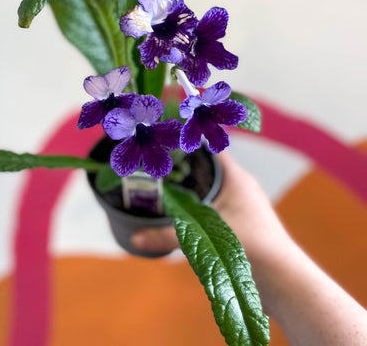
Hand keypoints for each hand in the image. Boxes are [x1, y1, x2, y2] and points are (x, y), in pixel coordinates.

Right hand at [131, 151, 289, 259]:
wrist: (283, 279)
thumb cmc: (251, 246)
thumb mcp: (204, 237)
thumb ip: (167, 236)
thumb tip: (135, 238)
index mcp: (236, 177)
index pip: (211, 147)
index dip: (190, 142)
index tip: (167, 140)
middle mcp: (240, 186)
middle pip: (208, 167)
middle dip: (185, 166)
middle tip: (158, 165)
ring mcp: (242, 205)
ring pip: (212, 187)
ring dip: (192, 187)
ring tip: (164, 185)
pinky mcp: (241, 222)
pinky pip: (215, 205)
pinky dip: (199, 205)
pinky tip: (182, 212)